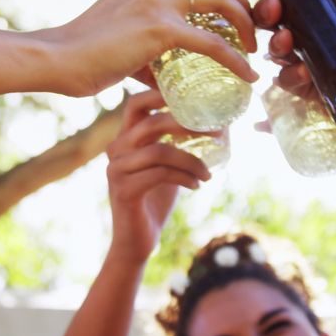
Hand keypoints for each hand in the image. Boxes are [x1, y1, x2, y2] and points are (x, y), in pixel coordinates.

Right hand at [45, 0, 258, 96]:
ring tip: (253, 46)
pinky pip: (213, 43)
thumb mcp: (120, 31)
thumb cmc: (83, 52)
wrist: (57, 59)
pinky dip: (236, 60)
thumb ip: (146, 43)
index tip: (239, 3)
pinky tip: (247, 75)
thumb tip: (164, 71)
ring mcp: (157, 1)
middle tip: (252, 25)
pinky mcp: (159, 30)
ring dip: (246, 22)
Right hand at [106, 90, 211, 263]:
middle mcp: (115, 149)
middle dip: (188, 124)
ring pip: (159, 151)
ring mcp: (117, 170)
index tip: (194, 97)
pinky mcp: (124, 190)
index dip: (161, 93)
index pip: (136, 103)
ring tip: (208, 173)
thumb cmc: (154, 199)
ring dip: (191, 160)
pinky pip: (160, 174)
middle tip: (217, 132)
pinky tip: (196, 186)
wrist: (136, 242)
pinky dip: (184, 177)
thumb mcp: (168, 166)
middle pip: (152, 123)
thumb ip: (179, 144)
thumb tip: (220, 124)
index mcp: (124, 138)